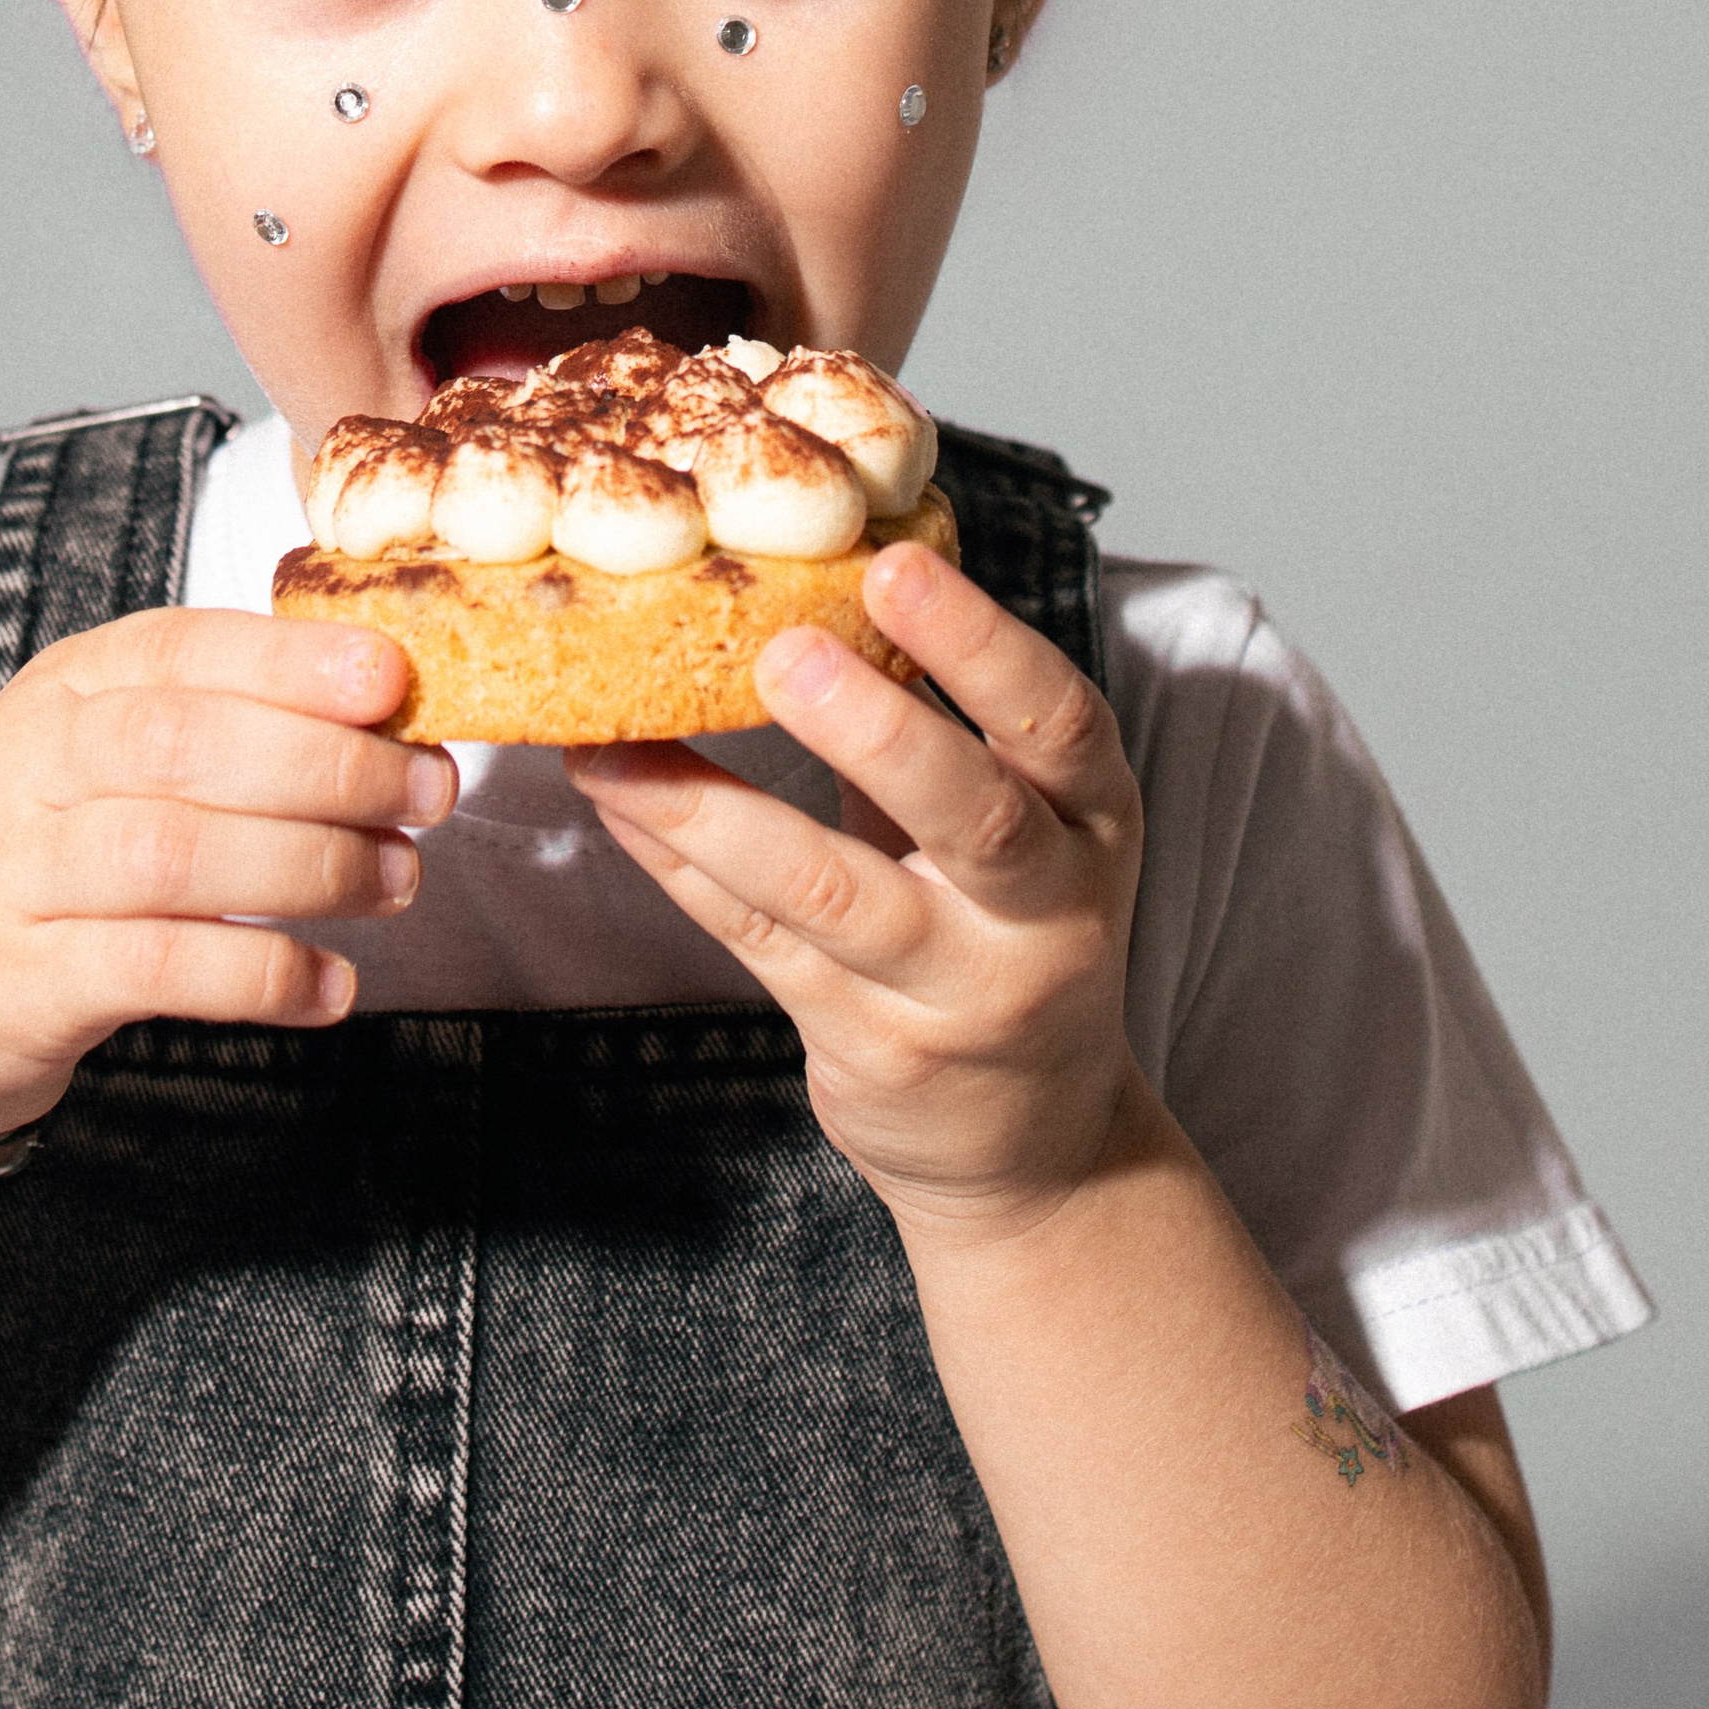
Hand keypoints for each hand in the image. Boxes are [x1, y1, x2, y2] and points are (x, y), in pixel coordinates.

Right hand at [0, 609, 445, 1188]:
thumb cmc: (23, 879)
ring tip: (397, 882)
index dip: (295, 660)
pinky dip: (258, 973)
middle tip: (428, 795)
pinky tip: (328, 986)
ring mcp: (12, 876)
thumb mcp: (91, 774)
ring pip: (176, 850)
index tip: (396, 681)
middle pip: (188, 742)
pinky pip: (156, 967)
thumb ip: (210, 737)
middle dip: (329, 765)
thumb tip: (382, 720)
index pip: (182, 647)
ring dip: (310, 865)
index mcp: (57, 695)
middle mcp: (26, 768)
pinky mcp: (16, 982)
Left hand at [567, 537, 1140, 1237]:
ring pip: (831, 895)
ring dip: (716, 810)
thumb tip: (822, 569)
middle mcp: (1045, 913)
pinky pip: (757, 939)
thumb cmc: (1009, 932)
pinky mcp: (871, 1048)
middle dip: (879, 730)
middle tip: (783, 650)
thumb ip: (947, 722)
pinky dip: (677, 861)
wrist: (1040, 1143)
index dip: (979, 643)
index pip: (1058, 722)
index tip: (894, 564)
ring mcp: (958, 993)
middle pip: (973, 816)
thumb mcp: (1026, 823)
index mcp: (1093, 821)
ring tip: (618, 740)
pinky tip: (615, 797)